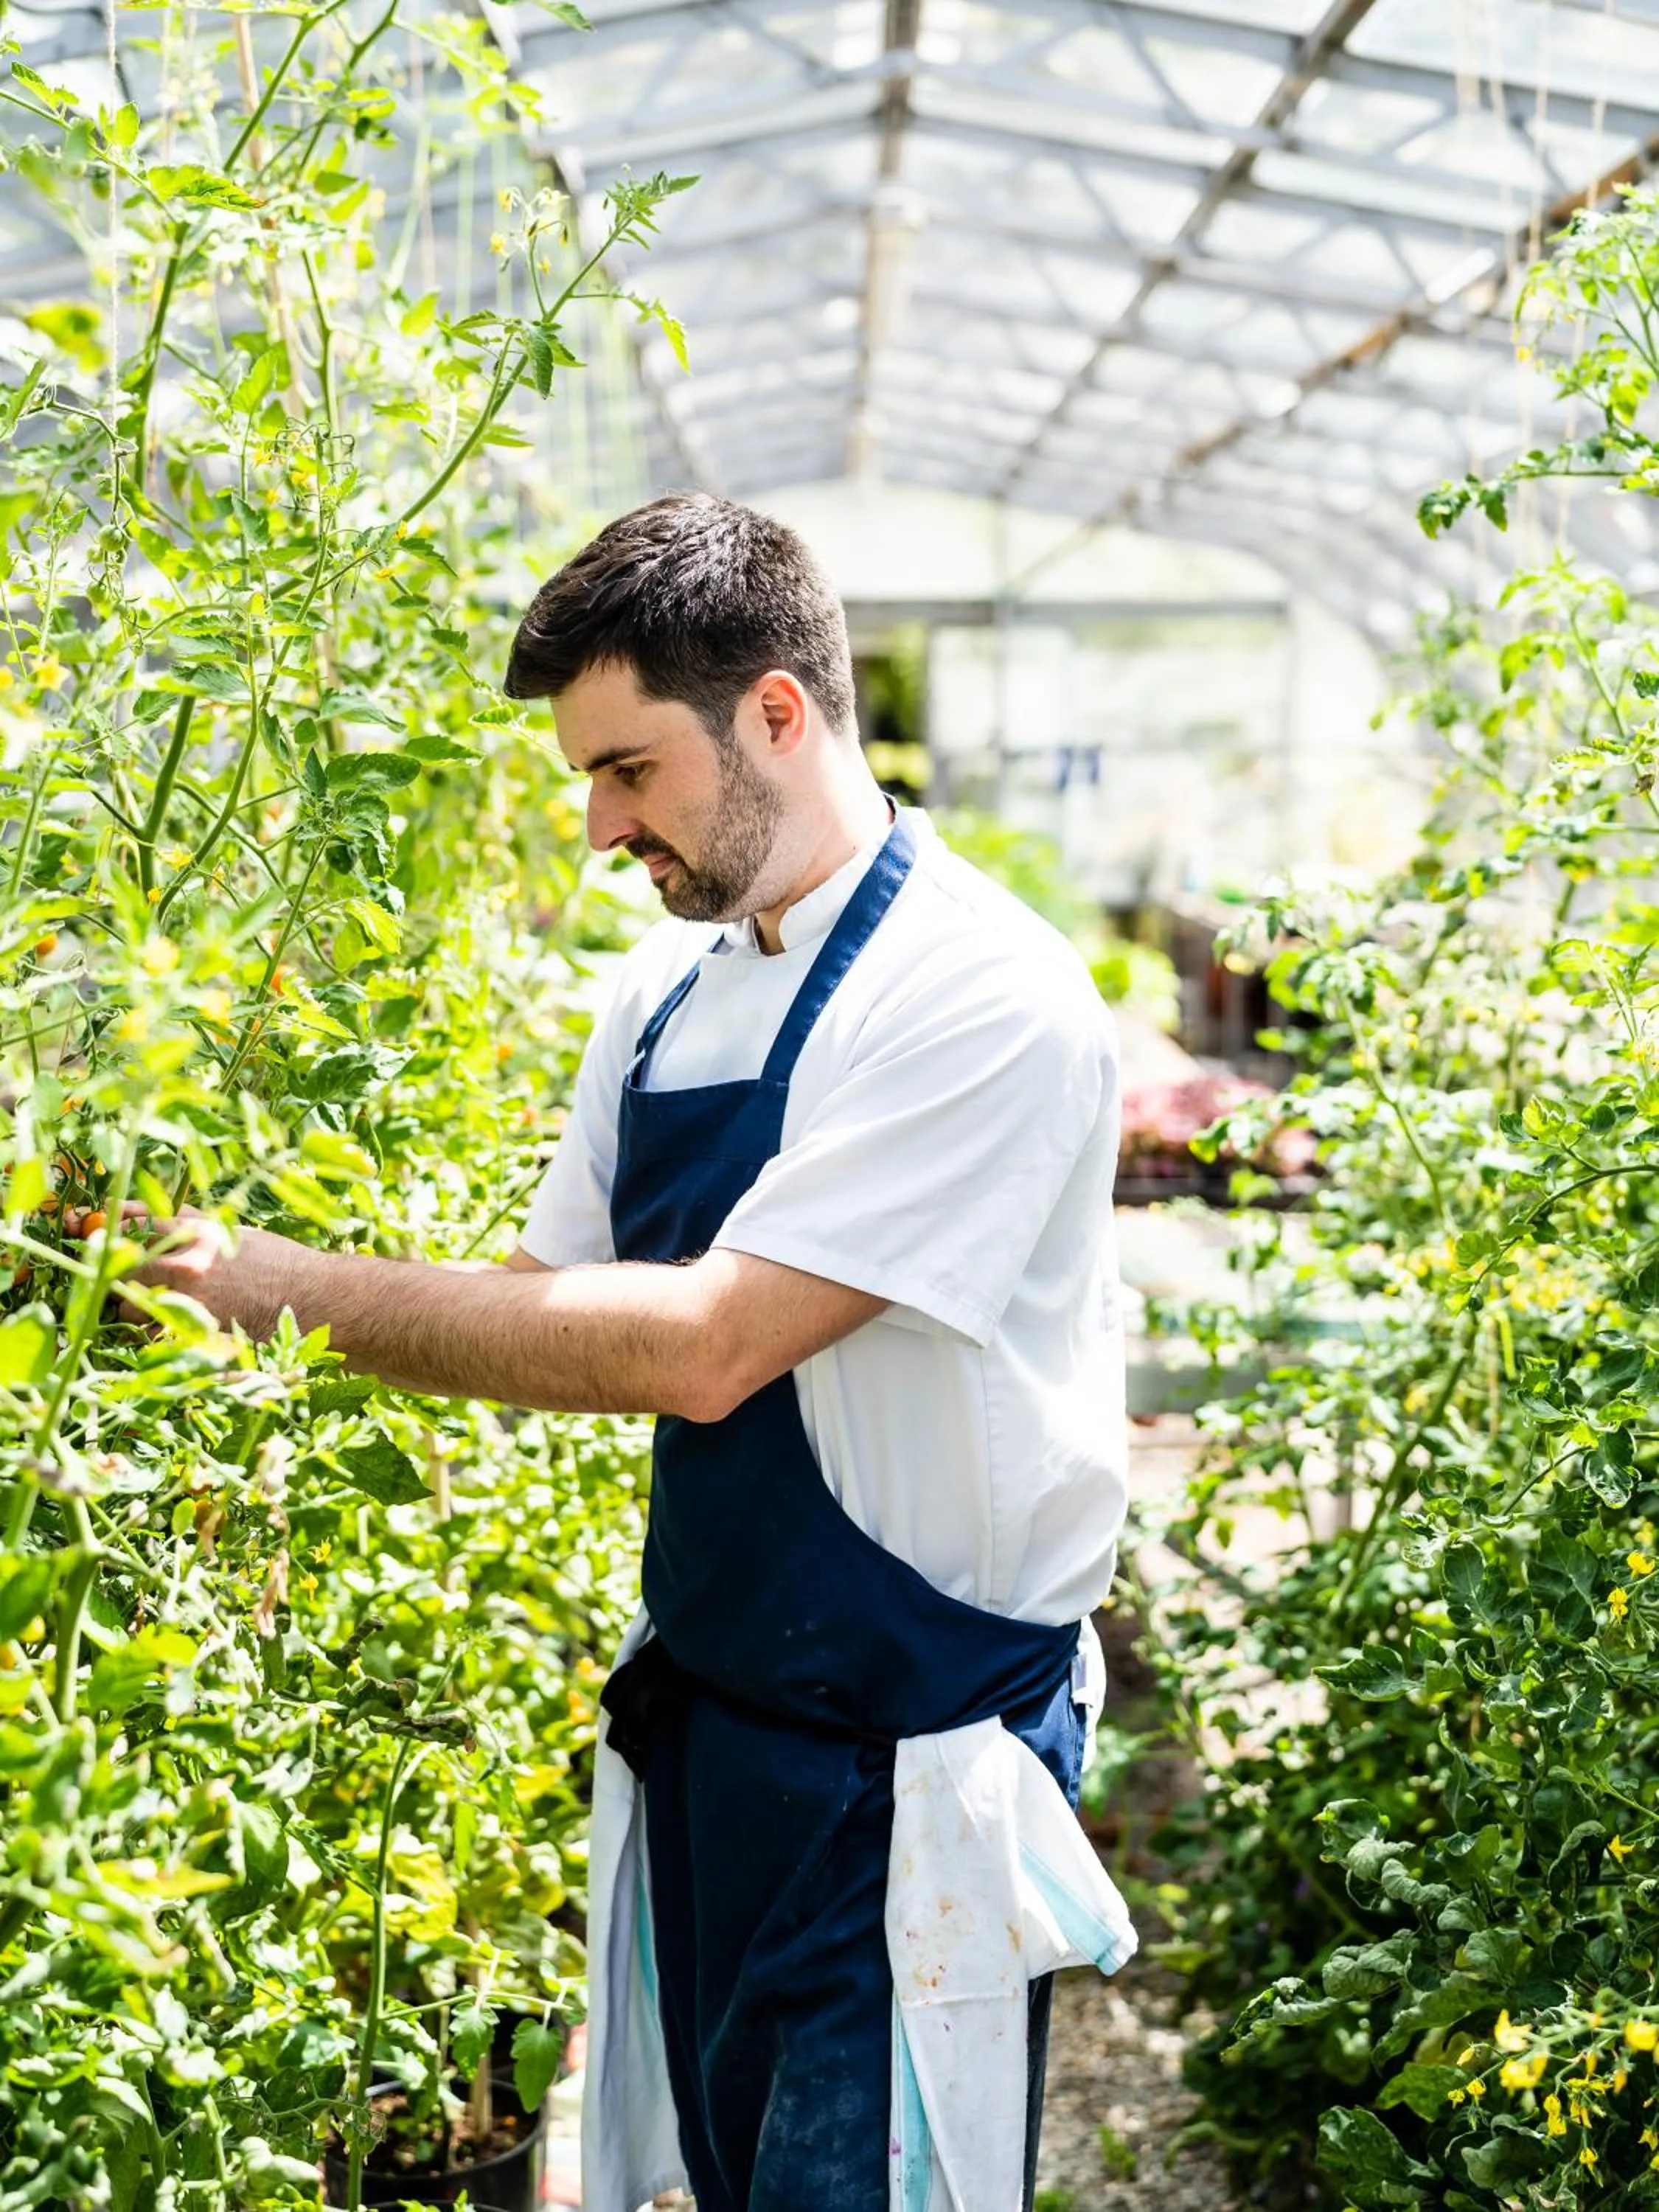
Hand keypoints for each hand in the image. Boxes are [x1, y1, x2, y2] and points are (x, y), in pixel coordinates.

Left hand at [66, 1203, 312, 1340]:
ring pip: (129, 1305)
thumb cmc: (277, 1262)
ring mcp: (190, 1304)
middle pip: (123, 1266)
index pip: (137, 1223)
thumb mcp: (233, 1231)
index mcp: (198, 1234)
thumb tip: (148, 1213)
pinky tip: (167, 1325)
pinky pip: (150, 1335)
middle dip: (120, 1270)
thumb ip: (190, 1222)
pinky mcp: (194, 1335)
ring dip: (132, 1305)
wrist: (313, 1299)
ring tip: (153, 1303)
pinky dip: (151, 1331)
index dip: (118, 1227)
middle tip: (128, 1273)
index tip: (110, 1229)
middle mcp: (188, 1267)